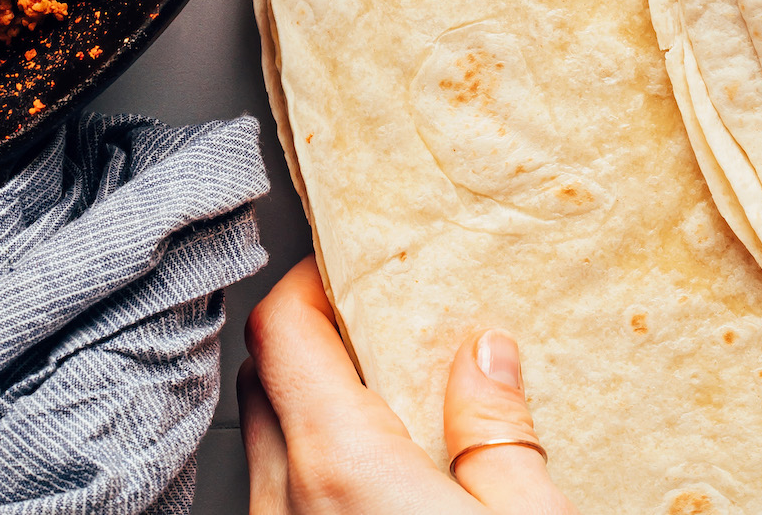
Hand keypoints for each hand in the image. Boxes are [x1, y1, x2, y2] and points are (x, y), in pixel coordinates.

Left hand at [240, 256, 577, 514]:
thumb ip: (497, 429)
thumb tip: (488, 355)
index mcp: (340, 466)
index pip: (280, 331)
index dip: (309, 283)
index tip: (353, 270)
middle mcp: (285, 505)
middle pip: (265, 379)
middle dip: (312, 340)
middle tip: (380, 331)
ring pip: (268, 445)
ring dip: (310, 410)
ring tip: (390, 407)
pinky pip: (280, 498)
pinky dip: (312, 469)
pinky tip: (380, 478)